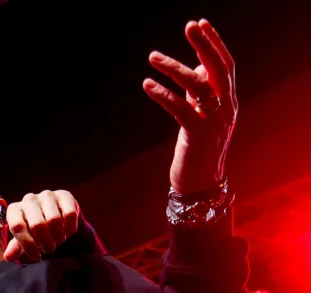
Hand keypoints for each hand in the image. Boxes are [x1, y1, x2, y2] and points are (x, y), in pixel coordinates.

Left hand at [3, 190, 79, 261]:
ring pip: (54, 220)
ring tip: (58, 241)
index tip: (36, 257)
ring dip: (58, 237)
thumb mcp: (24, 238)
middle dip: (46, 243)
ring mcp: (46, 195)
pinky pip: (69, 214)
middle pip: (38, 225)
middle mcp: (29, 199)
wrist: (54, 215)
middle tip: (49, 249)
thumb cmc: (34, 229)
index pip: (17, 227)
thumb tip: (8, 257)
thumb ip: (16, 248)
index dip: (28, 245)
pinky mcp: (64, 195)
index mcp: (14, 209)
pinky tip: (67, 232)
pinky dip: (70, 228)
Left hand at [143, 19, 236, 194]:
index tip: (200, 24)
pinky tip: (148, 84)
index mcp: (228, 101)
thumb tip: (194, 67)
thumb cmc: (197, 148)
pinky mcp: (197, 136)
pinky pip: (181, 109)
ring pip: (198, 86)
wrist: (200, 184)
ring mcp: (214, 122)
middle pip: (218, 69)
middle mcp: (226, 108)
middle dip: (204, 44)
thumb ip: (201, 93)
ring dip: (175, 68)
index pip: (225, 65)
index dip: (214, 43)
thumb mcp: (202, 116)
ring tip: (153, 56)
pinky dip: (164, 94)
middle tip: (189, 26)